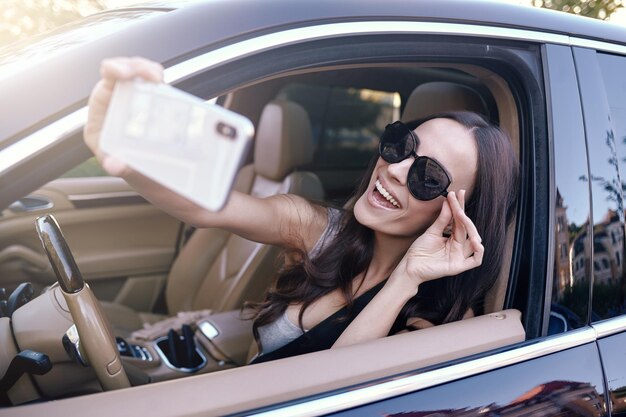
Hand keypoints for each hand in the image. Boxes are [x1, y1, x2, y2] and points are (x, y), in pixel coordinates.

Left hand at [83, 57, 163, 176]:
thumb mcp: (112, 162)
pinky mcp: (151, 99)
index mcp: (103, 104)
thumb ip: (113, 164)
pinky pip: (157, 84)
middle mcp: (118, 94)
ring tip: (160, 82)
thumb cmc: (116, 159)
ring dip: (152, 71)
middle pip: (127, 67)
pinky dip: (163, 83)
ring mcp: (136, 95)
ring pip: (143, 71)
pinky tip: (168, 90)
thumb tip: (114, 165)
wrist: (133, 162)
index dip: (115, 69)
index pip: (106, 77)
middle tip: (154, 78)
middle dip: (139, 67)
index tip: (127, 74)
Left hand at [390, 190, 483, 294]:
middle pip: (467, 229)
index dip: (460, 207)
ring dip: (472, 230)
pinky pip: (475, 260)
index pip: (460, 220)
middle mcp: (459, 246)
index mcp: (453, 237)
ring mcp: (459, 256)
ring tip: (463, 217)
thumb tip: (448, 202)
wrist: (410, 266)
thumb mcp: (432, 231)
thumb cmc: (420, 250)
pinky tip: (475, 241)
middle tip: (457, 199)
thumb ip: (442, 219)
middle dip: (463, 213)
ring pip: (474, 242)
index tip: (458, 193)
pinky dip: (479, 251)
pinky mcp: (458, 266)